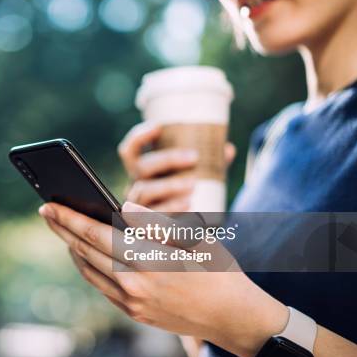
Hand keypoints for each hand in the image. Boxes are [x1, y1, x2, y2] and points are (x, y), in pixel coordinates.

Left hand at [39, 201, 287, 356]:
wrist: (233, 318)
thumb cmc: (218, 270)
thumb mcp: (194, 237)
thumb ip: (154, 221)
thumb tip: (120, 205)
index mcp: (148, 260)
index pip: (96, 233)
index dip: (69, 217)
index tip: (49, 204)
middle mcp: (133, 285)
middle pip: (85, 250)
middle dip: (62, 228)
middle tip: (45, 211)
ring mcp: (132, 303)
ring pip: (89, 270)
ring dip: (71, 247)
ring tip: (63, 229)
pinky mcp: (134, 313)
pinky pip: (101, 285)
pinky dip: (87, 266)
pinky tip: (86, 254)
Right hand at [118, 122, 235, 212]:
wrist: (179, 229)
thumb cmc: (183, 195)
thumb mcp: (193, 177)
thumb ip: (208, 163)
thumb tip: (227, 150)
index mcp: (141, 170)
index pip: (129, 151)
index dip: (139, 137)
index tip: (159, 127)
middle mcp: (136, 185)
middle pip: (141, 167)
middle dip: (167, 159)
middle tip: (193, 157)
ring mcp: (138, 206)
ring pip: (144, 191)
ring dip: (168, 186)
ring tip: (193, 184)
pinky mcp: (145, 223)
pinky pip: (152, 215)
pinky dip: (171, 208)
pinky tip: (188, 204)